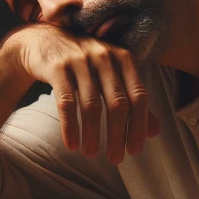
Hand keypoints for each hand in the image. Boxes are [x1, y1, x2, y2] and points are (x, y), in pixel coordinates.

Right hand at [5, 24, 159, 163]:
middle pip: (117, 103)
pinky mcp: (57, 67)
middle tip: (116, 159)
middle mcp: (104, 57)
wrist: (43, 39)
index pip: (138, 96)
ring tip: (91, 154)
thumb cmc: (84, 62)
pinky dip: (70, 127)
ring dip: (92, 134)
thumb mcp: (111, 75)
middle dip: (118, 135)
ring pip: (91, 105)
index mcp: (123, 59)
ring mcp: (80, 60)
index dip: (139, 125)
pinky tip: (71, 145)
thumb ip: (132, 100)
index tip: (135, 151)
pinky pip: (66, 102)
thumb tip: (155, 131)